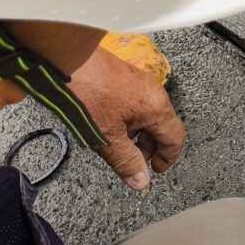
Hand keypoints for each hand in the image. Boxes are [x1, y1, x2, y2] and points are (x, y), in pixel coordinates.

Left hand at [67, 46, 183, 191]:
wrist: (69, 62)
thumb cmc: (89, 94)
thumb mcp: (107, 138)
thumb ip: (127, 162)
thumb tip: (142, 181)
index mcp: (157, 109)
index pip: (175, 139)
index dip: (167, 159)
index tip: (154, 170)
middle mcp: (154, 94)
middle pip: (163, 127)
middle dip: (149, 148)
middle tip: (132, 162)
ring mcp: (141, 84)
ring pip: (148, 116)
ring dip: (137, 134)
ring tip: (115, 144)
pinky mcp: (127, 78)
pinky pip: (137, 104)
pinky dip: (129, 120)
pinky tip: (108, 124)